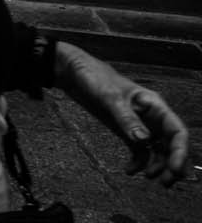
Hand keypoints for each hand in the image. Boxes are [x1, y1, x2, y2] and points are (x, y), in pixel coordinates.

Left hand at [55, 41, 190, 185]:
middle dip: (172, 164)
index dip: (180, 151)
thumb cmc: (94, 76)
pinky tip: (130, 170)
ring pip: (158, 150)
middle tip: (165, 182)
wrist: (74, 72)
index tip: (174, 169)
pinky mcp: (126, 129)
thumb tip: (144, 140)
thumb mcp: (110, 97)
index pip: (177, 131)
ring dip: (157, 166)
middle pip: (171, 144)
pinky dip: (138, 162)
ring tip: (149, 177)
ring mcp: (140, 124)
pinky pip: (139, 150)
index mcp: (154, 105)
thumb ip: (126, 119)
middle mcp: (151, 116)